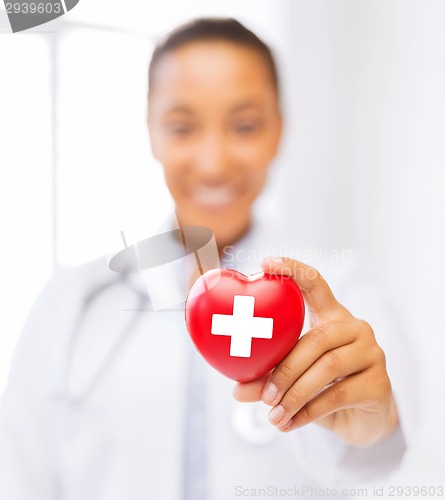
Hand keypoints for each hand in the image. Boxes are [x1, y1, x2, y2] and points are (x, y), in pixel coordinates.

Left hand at [233, 257, 397, 446]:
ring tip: (272, 414)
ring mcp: (372, 353)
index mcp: (331, 315)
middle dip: (284, 368)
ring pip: (328, 367)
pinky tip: (288, 424)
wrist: (362, 419)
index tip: (265, 262)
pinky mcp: (380, 383)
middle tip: (262, 394)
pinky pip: (338, 394)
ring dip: (294, 393)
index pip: (316, 283)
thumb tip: (237, 390)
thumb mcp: (294, 377)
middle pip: (317, 338)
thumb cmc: (321, 387)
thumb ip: (268, 378)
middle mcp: (355, 327)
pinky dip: (308, 412)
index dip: (293, 270)